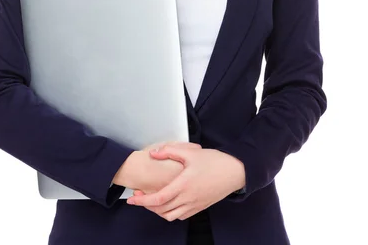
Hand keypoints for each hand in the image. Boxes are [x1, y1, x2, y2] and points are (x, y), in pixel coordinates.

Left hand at [127, 145, 245, 221]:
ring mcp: (195, 205)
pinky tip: (168, 203)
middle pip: (161, 210)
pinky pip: (181, 216)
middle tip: (139, 197)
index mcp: (183, 185)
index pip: (158, 199)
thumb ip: (170, 151)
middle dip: (147, 206)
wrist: (235, 171)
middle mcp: (188, 198)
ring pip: (171, 216)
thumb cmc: (214, 161)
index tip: (132, 199)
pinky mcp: (200, 207)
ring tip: (151, 200)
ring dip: (158, 211)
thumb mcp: (190, 152)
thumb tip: (154, 153)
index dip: (142, 201)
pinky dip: (170, 212)